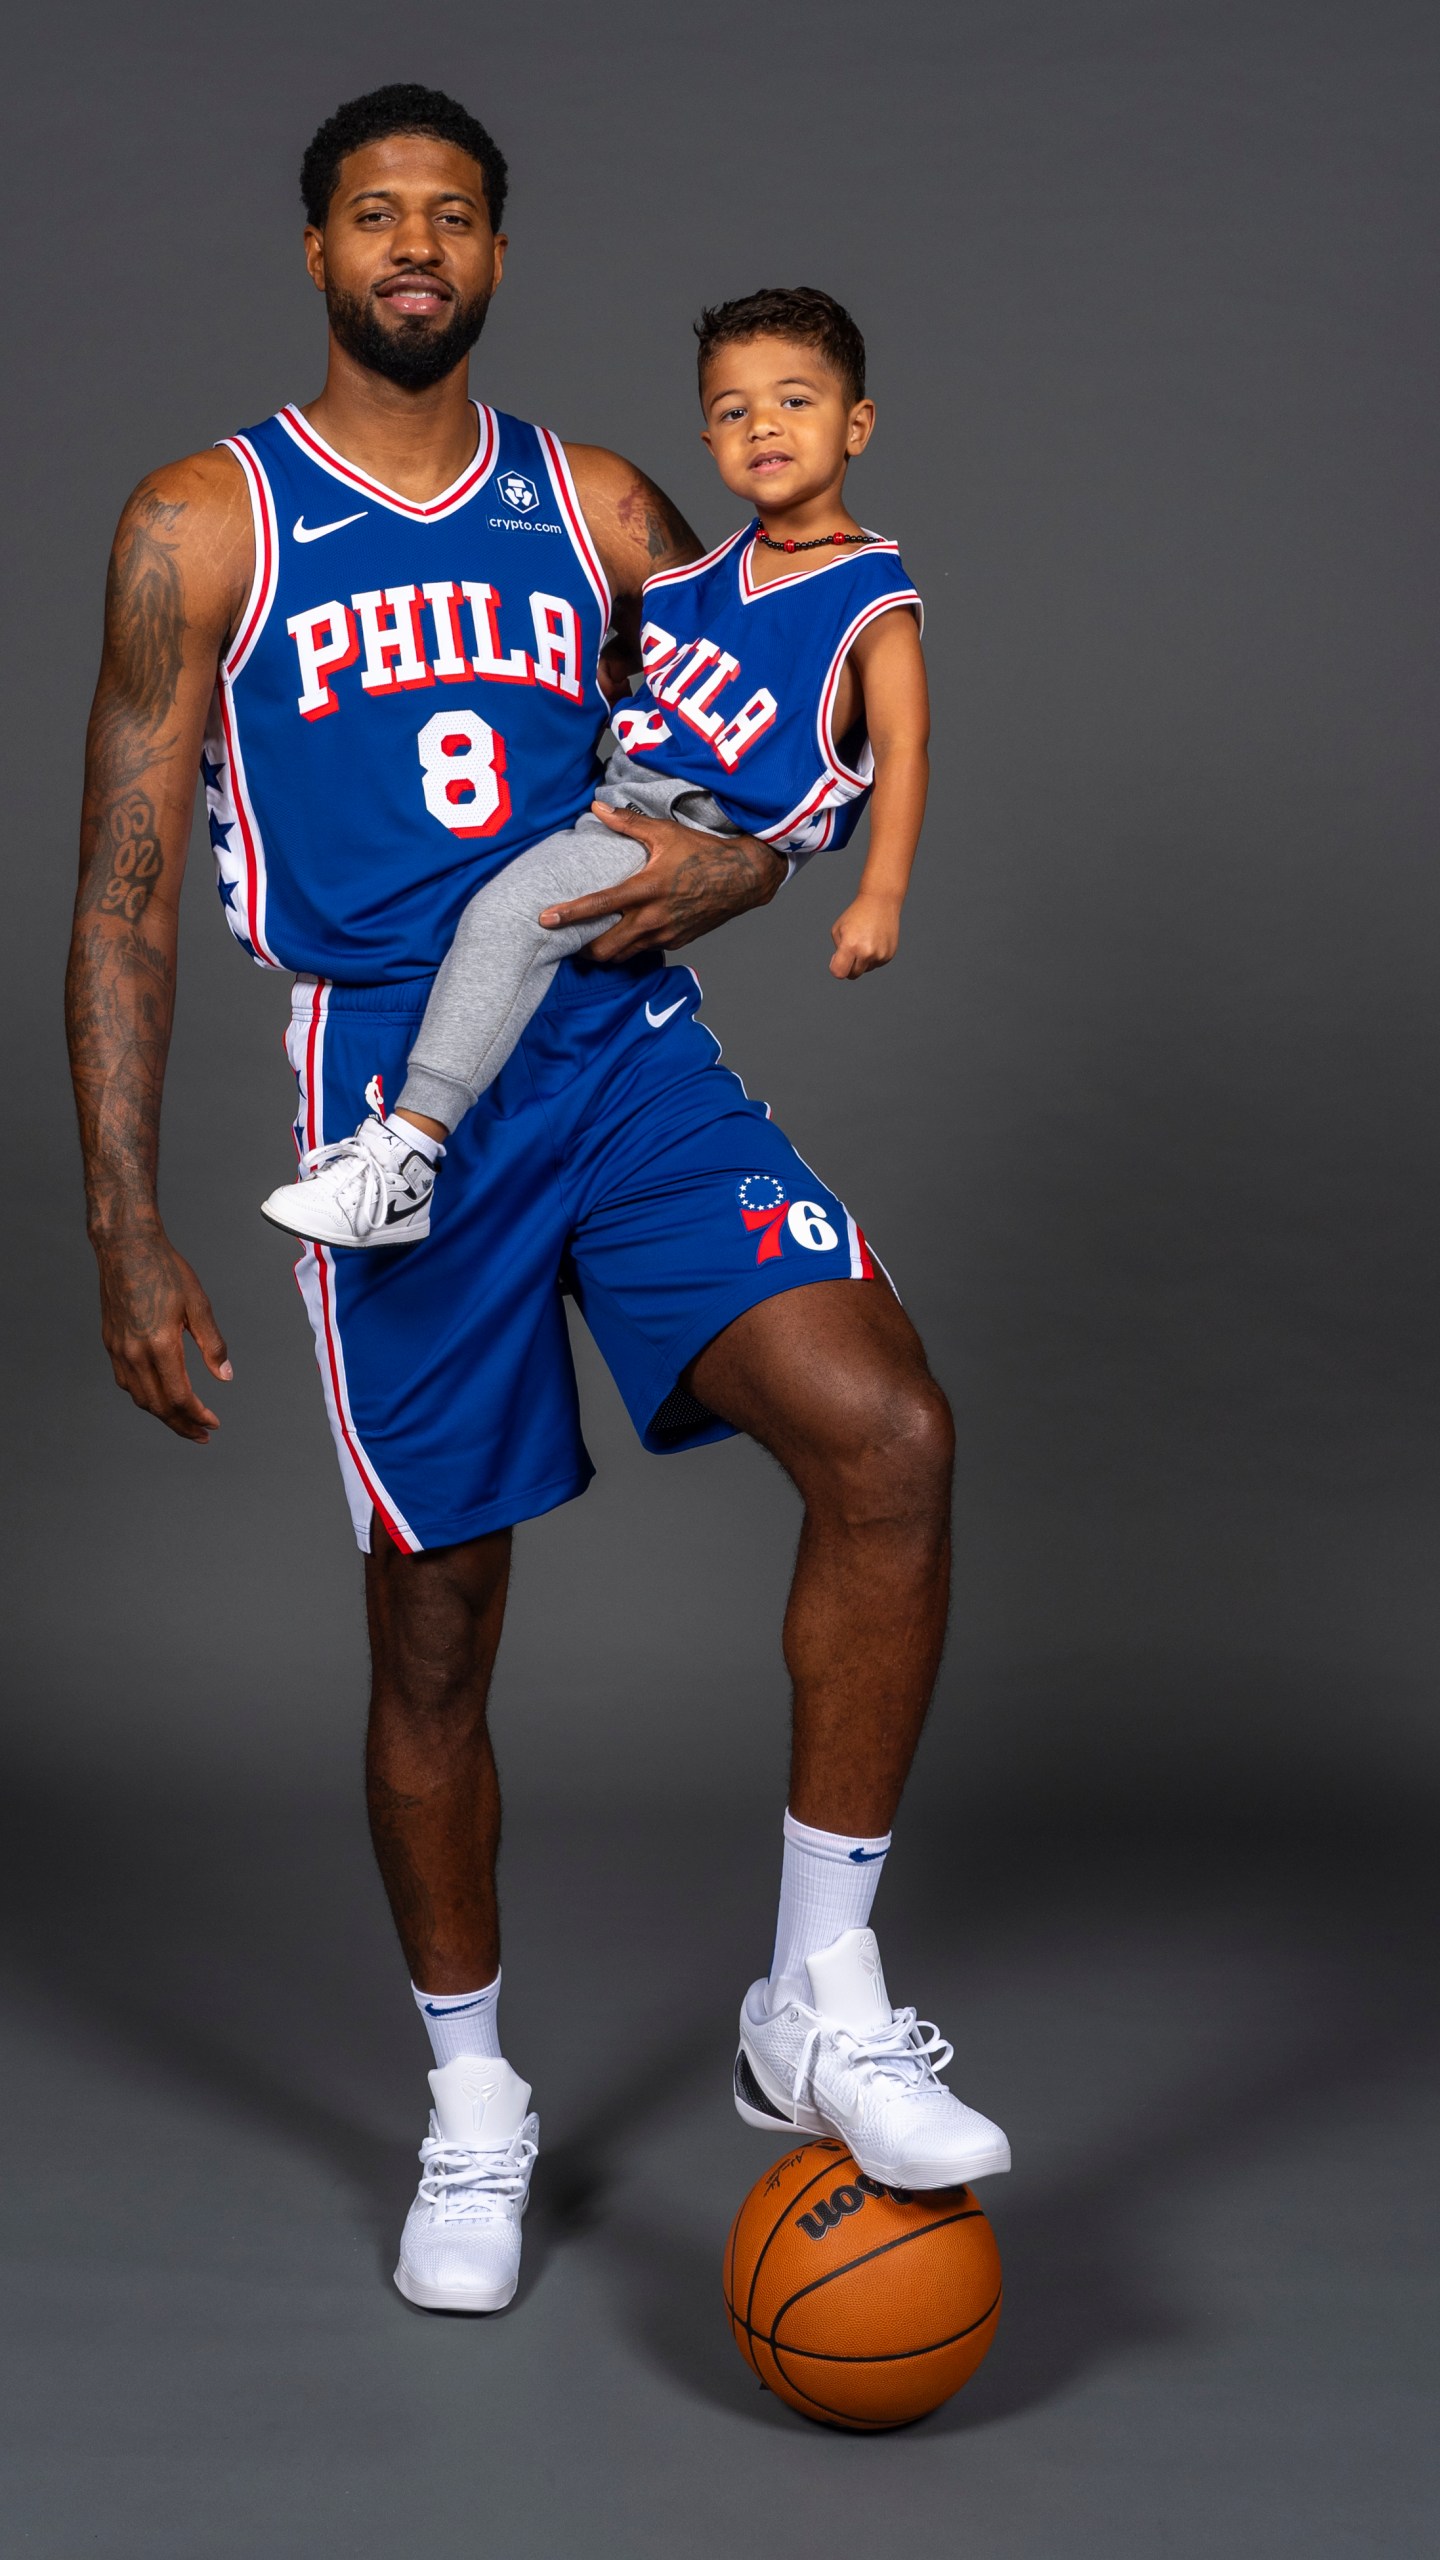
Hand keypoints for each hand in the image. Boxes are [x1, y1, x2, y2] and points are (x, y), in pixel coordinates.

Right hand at [94, 1223, 231, 1442]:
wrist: (126, 1248)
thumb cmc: (164, 1270)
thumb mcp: (198, 1305)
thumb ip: (212, 1345)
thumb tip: (225, 1376)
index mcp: (160, 1345)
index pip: (180, 1397)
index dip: (198, 1416)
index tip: (214, 1424)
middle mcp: (135, 1353)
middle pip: (159, 1406)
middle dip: (182, 1425)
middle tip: (202, 1435)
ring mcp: (119, 1350)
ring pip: (140, 1398)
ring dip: (163, 1415)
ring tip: (183, 1421)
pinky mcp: (111, 1343)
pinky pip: (126, 1382)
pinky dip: (145, 1397)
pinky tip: (159, 1396)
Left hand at [537, 801, 784, 960]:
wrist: (743, 878)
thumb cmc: (704, 852)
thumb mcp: (665, 833)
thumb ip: (627, 823)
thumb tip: (596, 808)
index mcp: (647, 889)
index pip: (599, 905)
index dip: (569, 914)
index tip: (545, 919)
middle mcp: (653, 917)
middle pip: (605, 948)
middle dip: (582, 947)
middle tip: (567, 937)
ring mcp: (665, 934)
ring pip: (622, 955)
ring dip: (604, 951)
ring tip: (589, 940)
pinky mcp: (675, 942)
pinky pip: (643, 951)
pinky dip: (628, 947)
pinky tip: (623, 935)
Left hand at [830, 890, 902, 979]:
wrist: (880, 903)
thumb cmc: (856, 915)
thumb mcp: (838, 929)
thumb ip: (837, 951)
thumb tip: (842, 968)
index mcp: (851, 946)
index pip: (839, 973)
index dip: (836, 969)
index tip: (837, 961)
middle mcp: (867, 953)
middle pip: (853, 975)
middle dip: (849, 966)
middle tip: (850, 951)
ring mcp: (880, 955)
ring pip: (866, 969)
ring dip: (862, 960)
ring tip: (865, 940)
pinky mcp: (889, 955)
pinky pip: (876, 964)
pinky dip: (873, 957)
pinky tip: (874, 940)